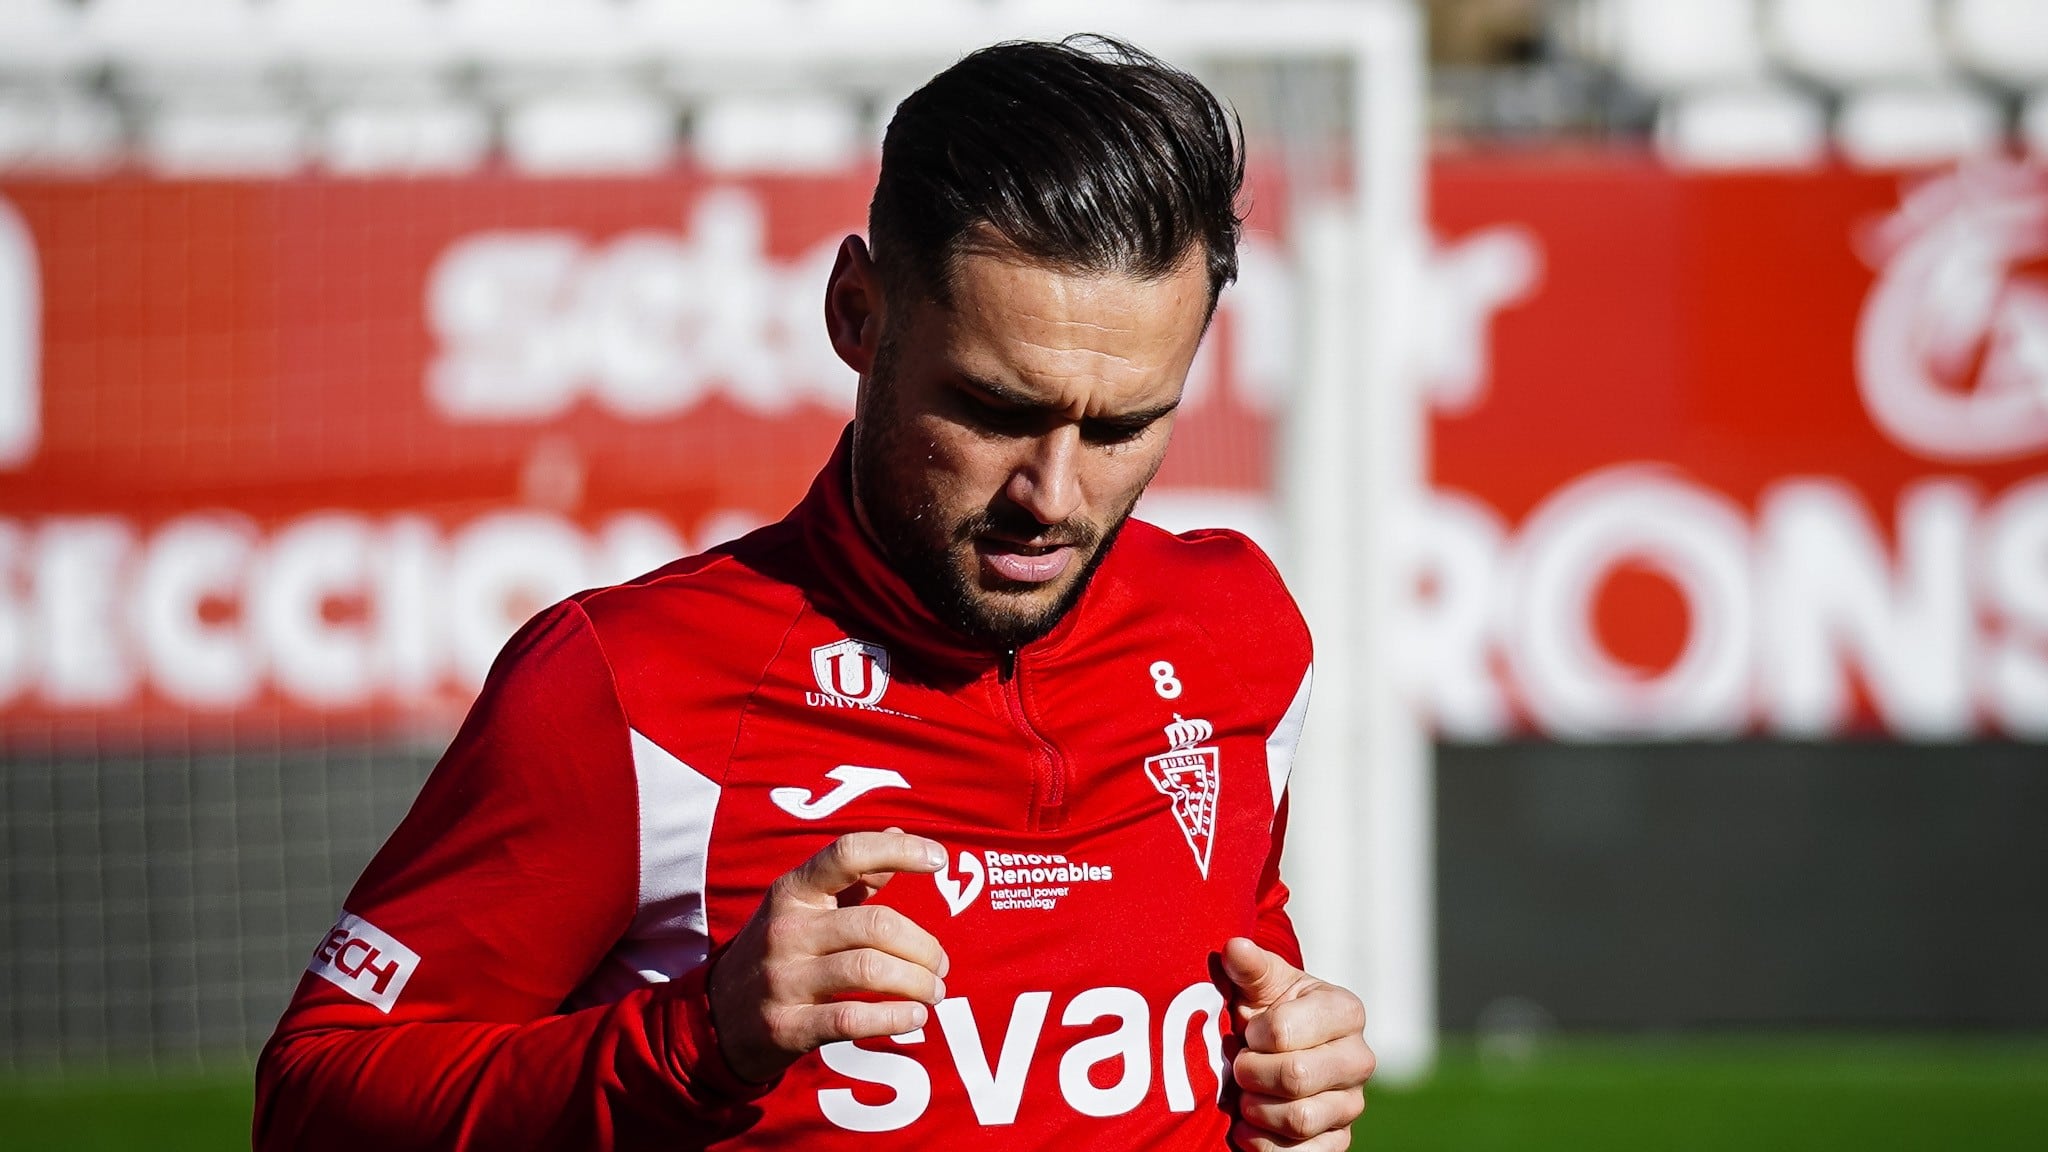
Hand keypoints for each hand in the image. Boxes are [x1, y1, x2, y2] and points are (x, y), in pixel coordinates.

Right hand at [709, 830, 951, 1082]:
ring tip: (933, 993)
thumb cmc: (779, 952)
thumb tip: (900, 833)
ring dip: (916, 983)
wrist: (717, 1017)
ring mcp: (782, 978)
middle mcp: (786, 929)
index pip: (848, 853)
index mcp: (793, 890)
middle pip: (875, 924)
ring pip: (869, 969)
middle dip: (923, 946)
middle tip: (941, 964)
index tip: (939, 859)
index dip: (899, 851)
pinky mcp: (785, 1026)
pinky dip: (893, 1018)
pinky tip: (913, 1018)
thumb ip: (853, 874)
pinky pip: (851, 1020)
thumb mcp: (804, 905)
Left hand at [1220, 937, 1373, 1151]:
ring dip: (1256, 1110)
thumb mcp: (1259, 984)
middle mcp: (1359, 1059)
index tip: (1248, 1031)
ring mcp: (1351, 1104)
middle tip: (1239, 1066)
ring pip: (1300, 1119)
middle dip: (1251, 1074)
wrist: (1274, 1053)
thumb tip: (1234, 947)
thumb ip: (1249, 967)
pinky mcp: (1338, 1140)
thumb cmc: (1267, 1010)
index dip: (1253, 1035)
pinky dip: (1264, 1145)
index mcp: (1345, 1011)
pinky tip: (1249, 1128)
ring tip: (1244, 1095)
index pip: (1284, 1032)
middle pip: (1295, 1077)